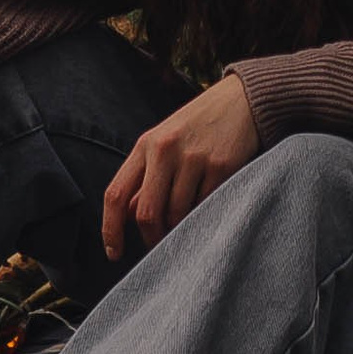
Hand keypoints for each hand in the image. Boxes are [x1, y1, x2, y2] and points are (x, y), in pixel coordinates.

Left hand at [101, 74, 258, 262]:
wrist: (242, 100)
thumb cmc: (198, 127)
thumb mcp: (164, 143)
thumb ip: (145, 178)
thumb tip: (128, 217)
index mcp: (145, 145)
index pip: (115, 194)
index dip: (110, 229)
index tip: (114, 253)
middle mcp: (165, 150)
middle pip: (146, 213)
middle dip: (151, 238)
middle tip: (160, 246)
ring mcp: (194, 158)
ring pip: (176, 216)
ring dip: (180, 228)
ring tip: (189, 218)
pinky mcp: (221, 166)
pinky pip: (204, 208)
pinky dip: (203, 215)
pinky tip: (209, 202)